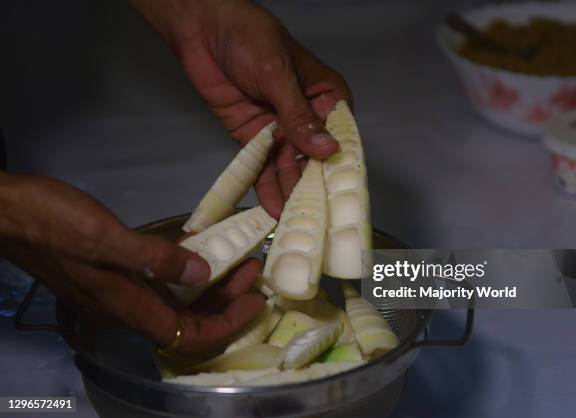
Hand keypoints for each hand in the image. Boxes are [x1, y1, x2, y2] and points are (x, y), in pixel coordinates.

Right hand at [0, 174, 264, 352]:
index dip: (227, 325)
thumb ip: (155, 259)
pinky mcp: (115, 271)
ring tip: (238, 258)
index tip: (256, 302)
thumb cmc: (52, 224)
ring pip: (176, 299)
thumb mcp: (105, 239)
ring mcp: (120, 290)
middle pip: (188, 318)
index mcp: (128, 306)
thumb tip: (203, 273)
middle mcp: (127, 306)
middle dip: (225, 299)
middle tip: (253, 271)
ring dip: (209, 284)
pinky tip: (200, 249)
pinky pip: (159, 281)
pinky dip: (184, 270)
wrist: (7, 213)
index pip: (190, 335)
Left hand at [130, 0, 352, 217]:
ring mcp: (281, 130)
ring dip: (291, 192)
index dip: (340, 166)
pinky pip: (264, 166)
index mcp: (325, 97)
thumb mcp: (278, 75)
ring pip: (290, 167)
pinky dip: (268, 186)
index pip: (340, 137)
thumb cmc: (251, 40)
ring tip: (294, 222)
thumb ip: (299, 116)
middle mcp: (307, 118)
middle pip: (315, 158)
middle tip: (314, 218)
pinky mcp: (255, 139)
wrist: (202, 30)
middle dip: (314, 186)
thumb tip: (327, 150)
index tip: (340, 196)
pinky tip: (274, 209)